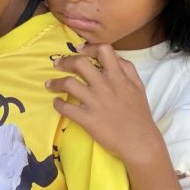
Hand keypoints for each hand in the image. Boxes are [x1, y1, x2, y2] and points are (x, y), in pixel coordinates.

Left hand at [45, 43, 162, 168]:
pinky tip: (57, 103)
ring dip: (55, 83)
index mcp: (119, 77)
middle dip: (65, 61)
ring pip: (69, 83)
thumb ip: (128, 70)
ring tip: (50, 85)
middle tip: (57, 65)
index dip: (89, 48)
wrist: (140, 142)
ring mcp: (95, 102)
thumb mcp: (138, 87)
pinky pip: (65, 108)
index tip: (79, 50)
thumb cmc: (140, 115)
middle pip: (80, 63)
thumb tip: (114, 57)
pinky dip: (58, 104)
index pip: (104, 51)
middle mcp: (105, 86)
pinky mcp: (87, 119)